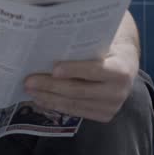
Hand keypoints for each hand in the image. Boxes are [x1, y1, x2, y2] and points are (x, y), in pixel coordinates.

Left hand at [23, 41, 138, 121]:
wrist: (126, 63)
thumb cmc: (108, 46)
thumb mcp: (102, 41)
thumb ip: (84, 43)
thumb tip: (52, 38)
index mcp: (122, 69)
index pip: (95, 70)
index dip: (74, 70)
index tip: (53, 68)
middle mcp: (118, 92)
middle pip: (78, 90)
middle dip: (50, 86)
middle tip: (28, 80)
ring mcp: (111, 107)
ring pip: (73, 104)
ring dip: (48, 97)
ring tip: (29, 90)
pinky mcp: (103, 116)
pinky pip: (75, 112)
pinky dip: (55, 105)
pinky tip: (40, 99)